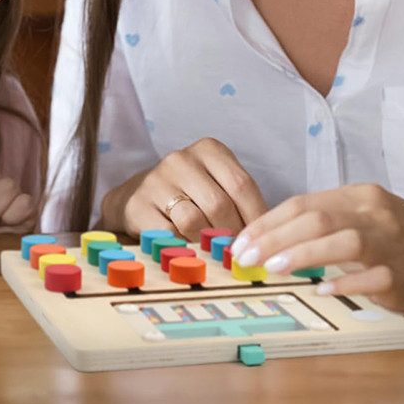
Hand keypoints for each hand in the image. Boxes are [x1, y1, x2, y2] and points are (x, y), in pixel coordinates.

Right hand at [102, 137, 267, 240]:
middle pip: (219, 205)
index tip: (262, 240)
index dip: (255, 217)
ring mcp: (157, 180)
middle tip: (238, 254)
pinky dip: (182, 247)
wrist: (138, 195)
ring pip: (193, 221)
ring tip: (214, 253)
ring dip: (207, 244)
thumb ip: (239, 202)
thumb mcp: (217, 185)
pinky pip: (168, 235)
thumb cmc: (190, 193)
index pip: (241, 185)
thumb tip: (264, 238)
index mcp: (208, 149)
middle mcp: (181, 159)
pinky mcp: (138, 205)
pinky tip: (188, 251)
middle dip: (232, 235)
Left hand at [228, 183, 403, 313]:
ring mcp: (391, 246)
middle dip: (274, 237)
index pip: (304, 203)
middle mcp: (374, 215)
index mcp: (360, 196)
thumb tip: (277, 235)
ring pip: (341, 243)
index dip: (269, 222)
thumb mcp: (369, 211)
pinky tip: (320, 288)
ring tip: (271, 267)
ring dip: (301, 255)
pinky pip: (368, 280)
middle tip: (246, 256)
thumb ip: (330, 217)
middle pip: (317, 219)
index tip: (242, 240)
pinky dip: (341, 283)